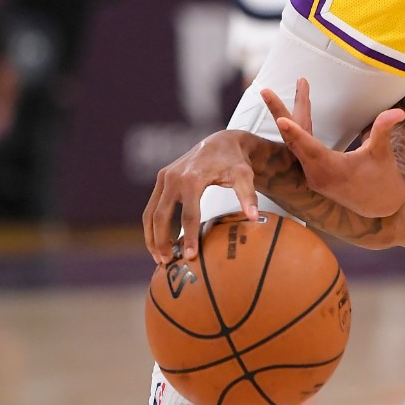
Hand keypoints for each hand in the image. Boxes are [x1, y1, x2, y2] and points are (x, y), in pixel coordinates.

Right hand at [143, 131, 260, 263]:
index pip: (188, 215)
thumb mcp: (244, 177)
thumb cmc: (235, 162)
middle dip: (162, 241)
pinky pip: (151, 207)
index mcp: (192, 179)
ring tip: (159, 258)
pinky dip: (152, 226)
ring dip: (151, 237)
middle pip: (161, 216)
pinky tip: (158, 242)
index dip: (189, 237)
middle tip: (167, 263)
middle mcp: (173, 178)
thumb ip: (248, 196)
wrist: (221, 141)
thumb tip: (254, 218)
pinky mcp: (161, 179)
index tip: (191, 258)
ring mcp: (164, 178)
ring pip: (149, 213)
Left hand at [263, 77, 404, 216]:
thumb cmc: (382, 179)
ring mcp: (312, 174)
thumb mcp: (382, 153)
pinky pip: (299, 147)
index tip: (281, 119)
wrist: (379, 206)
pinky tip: (292, 111)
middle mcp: (316, 173)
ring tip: (273, 92)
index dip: (295, 133)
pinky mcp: (312, 172)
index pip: (309, 148)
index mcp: (332, 169)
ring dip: (286, 116)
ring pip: (294, 142)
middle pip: (293, 140)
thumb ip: (383, 130)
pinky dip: (295, 128)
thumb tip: (398, 112)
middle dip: (279, 112)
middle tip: (265, 90)